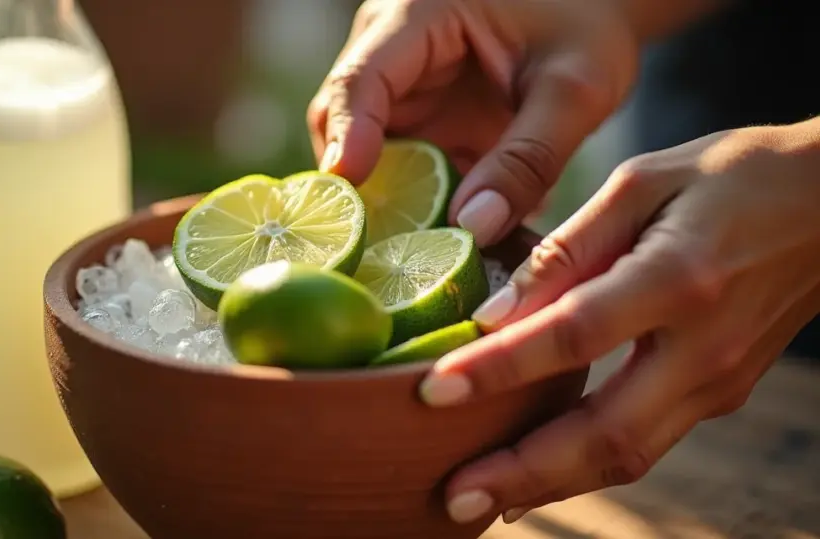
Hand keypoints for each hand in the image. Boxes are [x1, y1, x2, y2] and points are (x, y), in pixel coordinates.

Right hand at [307, 0, 637, 244]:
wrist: (598, 8)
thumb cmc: (587, 22)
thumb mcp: (575, 88)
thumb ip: (529, 158)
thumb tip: (472, 229)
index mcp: (420, 15)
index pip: (360, 80)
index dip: (348, 138)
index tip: (351, 192)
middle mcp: (391, 47)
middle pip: (341, 122)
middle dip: (358, 186)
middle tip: (379, 250)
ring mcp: (399, 86)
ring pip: (362, 152)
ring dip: (386, 201)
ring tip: (415, 254)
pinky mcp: (416, 118)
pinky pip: (397, 166)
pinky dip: (415, 202)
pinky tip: (440, 239)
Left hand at [418, 119, 819, 523]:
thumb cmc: (733, 177)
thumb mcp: (643, 181)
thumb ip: (569, 247)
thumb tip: (497, 309)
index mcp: (679, 279)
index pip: (573, 336)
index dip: (499, 368)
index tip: (432, 389)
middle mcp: (702, 349)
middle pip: (604, 434)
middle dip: (522, 474)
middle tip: (453, 497)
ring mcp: (718, 383)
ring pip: (626, 456)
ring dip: (550, 486)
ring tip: (482, 501)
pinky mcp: (719, 395)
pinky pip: (643, 443)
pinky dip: (584, 466)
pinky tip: (536, 472)